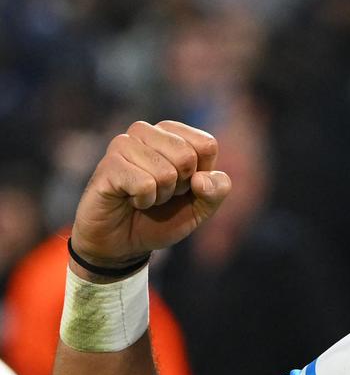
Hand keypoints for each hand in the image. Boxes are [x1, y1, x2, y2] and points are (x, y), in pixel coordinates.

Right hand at [70, 121, 230, 272]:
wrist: (123, 243)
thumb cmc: (162, 218)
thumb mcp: (202, 208)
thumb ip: (216, 190)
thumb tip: (201, 179)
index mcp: (172, 134)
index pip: (206, 144)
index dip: (201, 175)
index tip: (184, 186)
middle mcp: (146, 132)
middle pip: (187, 156)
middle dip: (180, 186)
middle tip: (162, 193)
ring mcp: (123, 145)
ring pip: (165, 172)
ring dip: (160, 195)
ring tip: (145, 196)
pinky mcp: (108, 165)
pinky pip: (144, 185)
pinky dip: (144, 201)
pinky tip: (131, 200)